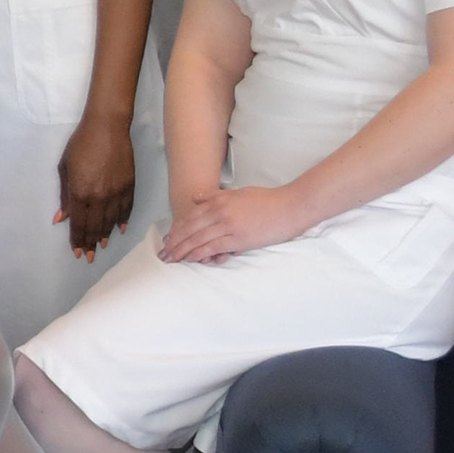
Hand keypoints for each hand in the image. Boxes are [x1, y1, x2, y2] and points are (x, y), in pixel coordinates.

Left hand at [57, 108, 139, 256]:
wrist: (107, 127)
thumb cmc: (80, 144)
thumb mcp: (64, 168)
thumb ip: (64, 196)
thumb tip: (61, 218)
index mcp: (80, 193)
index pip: (78, 223)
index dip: (77, 239)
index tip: (77, 252)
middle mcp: (98, 197)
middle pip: (94, 226)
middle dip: (90, 243)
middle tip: (89, 257)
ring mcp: (116, 192)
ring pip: (110, 221)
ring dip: (105, 235)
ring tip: (101, 246)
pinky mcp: (129, 186)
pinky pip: (126, 209)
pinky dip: (123, 221)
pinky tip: (119, 229)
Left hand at [159, 184, 311, 266]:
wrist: (290, 206)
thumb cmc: (267, 200)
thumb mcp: (238, 193)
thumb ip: (215, 196)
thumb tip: (195, 198)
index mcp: (219, 200)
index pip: (191, 216)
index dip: (177, 229)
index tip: (167, 239)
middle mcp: (220, 211)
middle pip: (190, 228)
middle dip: (174, 242)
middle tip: (163, 254)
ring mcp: (229, 224)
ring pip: (198, 239)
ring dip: (182, 250)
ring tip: (171, 259)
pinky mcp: (239, 238)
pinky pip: (213, 247)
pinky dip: (200, 253)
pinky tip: (190, 259)